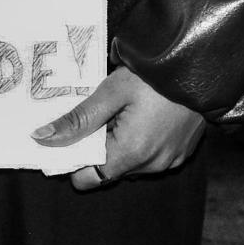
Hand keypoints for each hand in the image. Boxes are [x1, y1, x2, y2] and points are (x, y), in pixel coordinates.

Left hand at [31, 66, 204, 190]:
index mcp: (131, 154)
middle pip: (109, 170)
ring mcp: (170, 161)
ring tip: (124, 111)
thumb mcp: (110, 93)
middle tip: (100, 114)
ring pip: (129, 163)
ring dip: (120, 143)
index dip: (74, 161)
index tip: (71, 137)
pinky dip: (141, 141)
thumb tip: (42, 137)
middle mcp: (152, 165)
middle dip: (98, 146)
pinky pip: (150, 156)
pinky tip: (143, 115)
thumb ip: (78, 120)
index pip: (88, 179)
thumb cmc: (155, 77)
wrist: (200, 65)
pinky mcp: (181, 153)